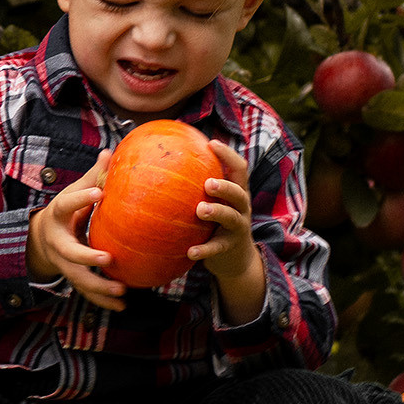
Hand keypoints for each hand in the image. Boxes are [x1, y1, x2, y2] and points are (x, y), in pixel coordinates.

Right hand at [27, 154, 125, 311]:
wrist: (40, 238)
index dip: (81, 199)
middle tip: (108, 258)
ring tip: (122, 291)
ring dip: (99, 287)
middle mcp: (57, 242)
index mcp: (57, 215)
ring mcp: (62, 263)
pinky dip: (103, 301)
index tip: (100, 193)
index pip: (66, 204)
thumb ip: (92, 176)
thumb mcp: (73, 192)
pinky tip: (122, 306)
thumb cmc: (65, 210)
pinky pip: (86, 292)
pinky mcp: (71, 277)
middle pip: (69, 252)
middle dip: (87, 256)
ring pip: (78, 278)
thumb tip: (111, 152)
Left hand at [187, 140, 267, 323]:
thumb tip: (161, 164)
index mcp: (237, 192)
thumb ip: (197, 187)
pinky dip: (204, 249)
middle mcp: (241, 208)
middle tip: (208, 183)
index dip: (228, 155)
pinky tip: (190, 251)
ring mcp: (237, 228)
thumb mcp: (213, 202)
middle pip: (239, 193)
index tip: (212, 143)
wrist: (236, 260)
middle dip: (225, 186)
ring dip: (217, 212)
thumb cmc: (216, 222)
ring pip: (231, 218)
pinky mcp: (230, 247)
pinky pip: (217, 248)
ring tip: (200, 210)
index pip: (239, 169)